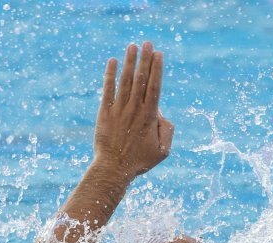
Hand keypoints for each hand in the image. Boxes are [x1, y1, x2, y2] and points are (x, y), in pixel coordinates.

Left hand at [93, 41, 173, 177]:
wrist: (114, 168)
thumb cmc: (140, 162)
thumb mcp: (163, 151)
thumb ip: (168, 131)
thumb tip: (163, 114)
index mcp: (150, 117)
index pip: (155, 87)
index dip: (157, 69)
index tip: (159, 54)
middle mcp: (134, 109)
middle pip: (142, 79)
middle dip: (145, 59)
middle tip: (148, 42)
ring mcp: (119, 109)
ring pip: (126, 81)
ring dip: (130, 62)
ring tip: (132, 46)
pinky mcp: (105, 112)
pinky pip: (108, 89)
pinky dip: (110, 74)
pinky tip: (112, 61)